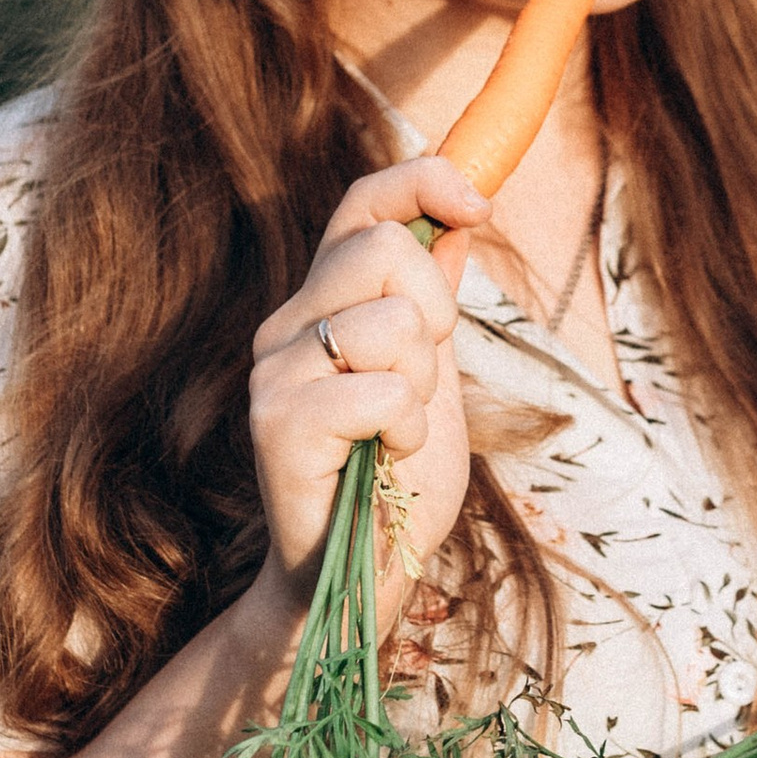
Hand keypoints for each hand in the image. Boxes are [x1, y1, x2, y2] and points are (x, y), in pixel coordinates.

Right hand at [244, 158, 491, 609]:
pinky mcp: (278, 424)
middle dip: (438, 311)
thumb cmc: (393, 483)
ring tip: (399, 433)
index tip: (482, 205)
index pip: (362, 203)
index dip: (424, 180)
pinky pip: (383, 391)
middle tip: (425, 382)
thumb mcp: (432, 379)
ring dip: (424, 388)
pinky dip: (408, 431)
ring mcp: (274, 373)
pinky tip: (386, 460)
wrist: (355, 577)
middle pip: (385, 249)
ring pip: (393, 321)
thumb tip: (458, 218)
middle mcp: (286, 327)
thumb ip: (433, 303)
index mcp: (322, 304)